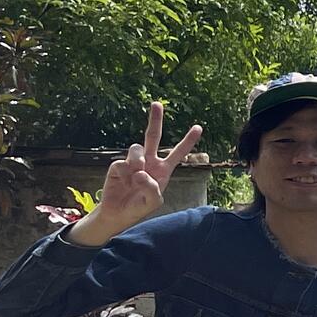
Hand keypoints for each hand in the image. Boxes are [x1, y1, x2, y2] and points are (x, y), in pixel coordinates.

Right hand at [74, 102, 202, 245]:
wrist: (118, 213)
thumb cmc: (139, 207)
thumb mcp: (153, 202)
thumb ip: (152, 189)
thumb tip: (141, 172)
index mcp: (163, 170)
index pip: (178, 153)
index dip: (188, 141)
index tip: (198, 127)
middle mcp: (149, 162)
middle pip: (153, 136)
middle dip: (155, 120)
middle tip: (157, 103)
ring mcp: (133, 162)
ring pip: (136, 149)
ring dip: (137, 161)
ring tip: (136, 176)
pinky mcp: (118, 166)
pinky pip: (121, 163)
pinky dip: (124, 174)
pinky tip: (124, 183)